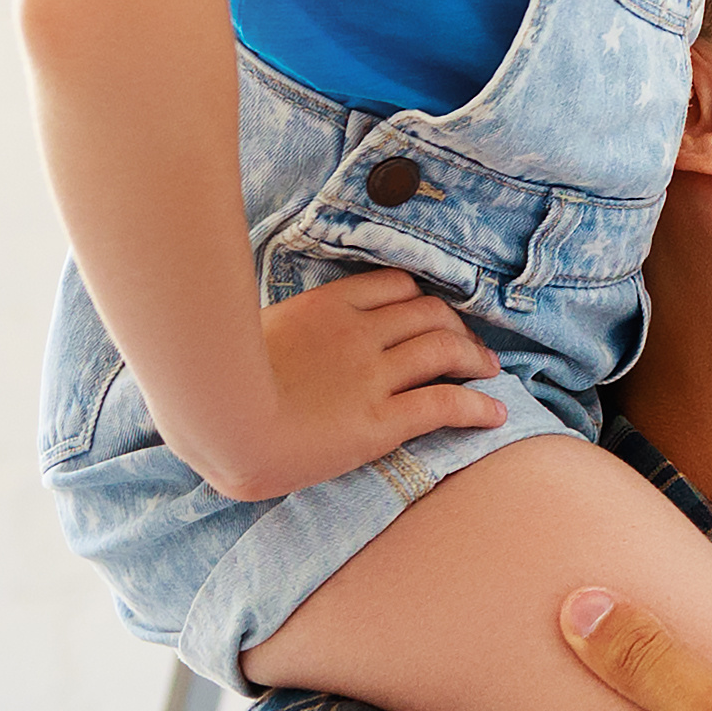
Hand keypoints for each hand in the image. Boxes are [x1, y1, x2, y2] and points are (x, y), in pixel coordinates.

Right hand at [175, 266, 507, 503]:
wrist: (218, 424)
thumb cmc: (217, 386)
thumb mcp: (251, 334)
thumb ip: (285, 328)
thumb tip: (284, 330)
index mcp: (325, 307)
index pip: (395, 285)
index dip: (423, 298)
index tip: (432, 314)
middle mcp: (358, 334)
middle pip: (430, 312)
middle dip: (457, 325)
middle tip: (469, 346)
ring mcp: (372, 376)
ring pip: (445, 349)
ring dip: (475, 358)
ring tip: (489, 372)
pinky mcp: (380, 421)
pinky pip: (444, 403)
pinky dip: (477, 405)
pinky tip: (494, 414)